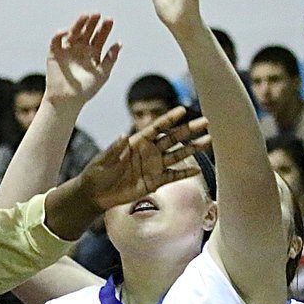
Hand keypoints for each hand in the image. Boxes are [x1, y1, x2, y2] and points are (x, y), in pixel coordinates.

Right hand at [44, 15, 120, 111]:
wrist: (67, 100)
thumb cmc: (86, 90)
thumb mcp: (103, 74)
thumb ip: (110, 58)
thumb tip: (120, 43)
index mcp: (93, 53)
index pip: (99, 37)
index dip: (104, 29)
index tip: (109, 21)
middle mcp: (80, 49)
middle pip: (87, 31)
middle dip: (92, 23)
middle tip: (97, 14)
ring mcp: (67, 50)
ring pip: (73, 32)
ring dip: (78, 24)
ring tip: (85, 16)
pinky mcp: (54, 53)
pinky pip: (56, 41)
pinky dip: (60, 34)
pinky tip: (67, 32)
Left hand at [78, 108, 210, 213]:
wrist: (96, 193)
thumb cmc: (97, 172)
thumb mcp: (103, 159)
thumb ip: (115, 148)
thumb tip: (123, 136)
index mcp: (137, 141)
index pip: (156, 128)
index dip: (169, 119)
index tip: (183, 110)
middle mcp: (149, 151)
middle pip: (172, 138)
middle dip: (188, 130)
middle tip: (205, 122)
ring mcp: (154, 166)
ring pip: (177, 155)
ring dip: (192, 148)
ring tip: (208, 140)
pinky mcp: (155, 182)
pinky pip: (173, 176)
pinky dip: (185, 173)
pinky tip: (197, 169)